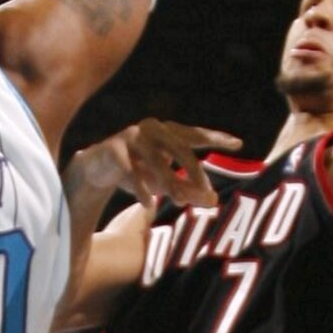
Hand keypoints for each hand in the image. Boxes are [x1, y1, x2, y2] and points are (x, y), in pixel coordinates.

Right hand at [79, 118, 240, 215]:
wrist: (95, 170)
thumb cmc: (136, 172)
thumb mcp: (164, 182)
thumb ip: (187, 189)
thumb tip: (213, 202)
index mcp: (167, 132)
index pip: (195, 135)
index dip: (216, 137)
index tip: (238, 144)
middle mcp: (151, 129)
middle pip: (180, 147)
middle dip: (194, 172)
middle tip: (207, 192)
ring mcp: (131, 136)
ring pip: (156, 161)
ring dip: (169, 183)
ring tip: (179, 201)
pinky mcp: (112, 149)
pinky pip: (131, 170)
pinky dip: (140, 188)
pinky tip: (148, 204)